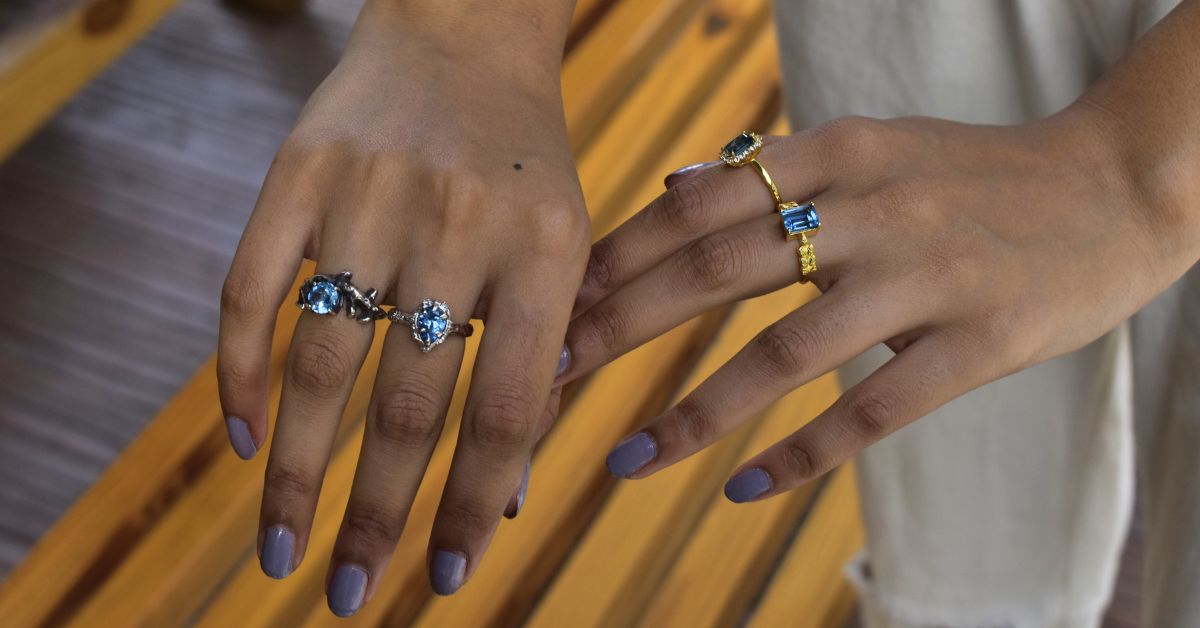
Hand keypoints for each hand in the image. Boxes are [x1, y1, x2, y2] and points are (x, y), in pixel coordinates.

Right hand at [216, 1, 586, 612]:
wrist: (465, 35)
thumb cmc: (524, 163)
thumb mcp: (564, 244)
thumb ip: (543, 352)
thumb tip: (511, 490)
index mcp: (543, 251)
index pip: (508, 408)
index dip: (479, 502)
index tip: (452, 576)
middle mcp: (456, 226)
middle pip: (408, 403)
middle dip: (378, 512)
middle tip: (352, 594)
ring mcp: (368, 196)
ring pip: (322, 362)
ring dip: (300, 472)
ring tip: (284, 549)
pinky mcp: (296, 171)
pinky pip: (250, 288)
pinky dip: (240, 371)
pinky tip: (248, 439)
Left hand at [559, 107, 1197, 501]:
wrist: (1113, 185)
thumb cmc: (974, 174)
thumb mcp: (872, 145)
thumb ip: (773, 168)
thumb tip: (673, 187)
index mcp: (838, 152)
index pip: (702, 205)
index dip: (620, 257)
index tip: (558, 303)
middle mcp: (872, 208)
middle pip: (720, 269)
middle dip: (623, 324)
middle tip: (552, 374)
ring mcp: (927, 276)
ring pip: (787, 351)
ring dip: (697, 412)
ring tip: (627, 461)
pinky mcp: (980, 341)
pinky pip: (876, 408)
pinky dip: (805, 452)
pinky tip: (744, 488)